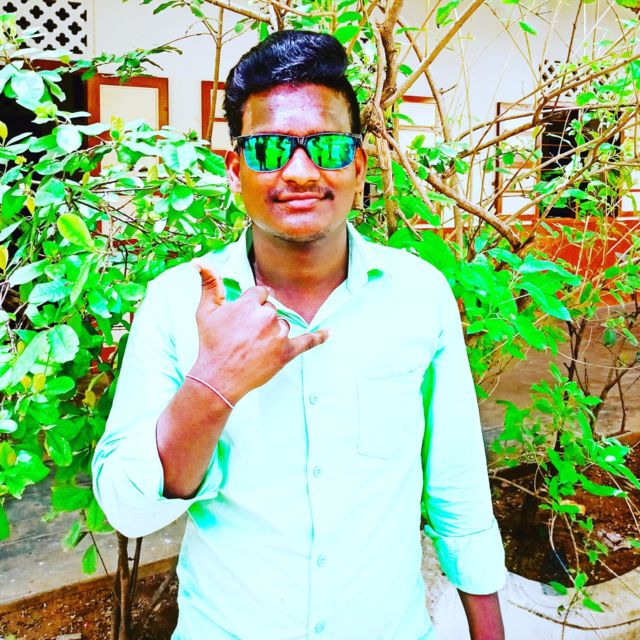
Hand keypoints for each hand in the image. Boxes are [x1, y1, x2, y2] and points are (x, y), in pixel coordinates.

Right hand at [189, 260, 328, 403]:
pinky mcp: (287, 352)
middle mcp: (266, 316)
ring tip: (254, 347)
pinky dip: (318, 338)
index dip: (251, 306)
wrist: (218, 378)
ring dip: (273, 332)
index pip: (260, 294)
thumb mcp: (205, 311)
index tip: (242, 319)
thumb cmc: (210, 344)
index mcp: (249, 303)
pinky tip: (329, 333)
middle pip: (272, 309)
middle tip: (244, 337)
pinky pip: (307, 342)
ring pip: (282, 324)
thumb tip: (199, 260)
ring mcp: (278, 335)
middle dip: (261, 320)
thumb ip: (209, 284)